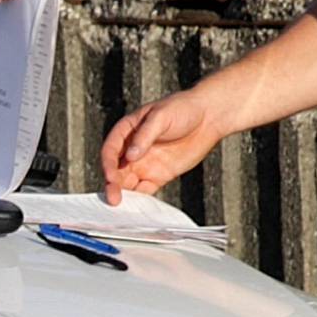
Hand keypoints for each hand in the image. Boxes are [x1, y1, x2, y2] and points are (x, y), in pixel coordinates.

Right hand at [101, 89, 225, 203]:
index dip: (108, 165)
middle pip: (116, 171)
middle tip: (113, 199)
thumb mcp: (161, 117)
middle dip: (112, 185)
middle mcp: (132, 150)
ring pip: (127, 183)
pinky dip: (140, 200)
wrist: (208, 117)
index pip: (110, 151)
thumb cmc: (183, 109)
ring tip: (123, 208)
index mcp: (127, 131)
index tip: (111, 177)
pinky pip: (145, 191)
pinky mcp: (159, 176)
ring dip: (124, 195)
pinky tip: (140, 208)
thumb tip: (130, 156)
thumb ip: (144, 136)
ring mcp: (145, 164)